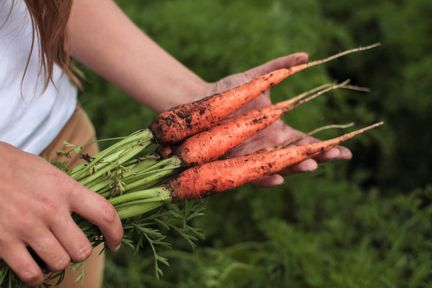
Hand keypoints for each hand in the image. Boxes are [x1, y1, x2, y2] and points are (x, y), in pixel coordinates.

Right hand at [0, 142, 122, 285]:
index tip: (115, 242)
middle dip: (80, 252)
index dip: (116, 232)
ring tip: (52, 253)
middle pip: (81, 249)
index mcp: (65, 188)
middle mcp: (50, 209)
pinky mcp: (4, 242)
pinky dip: (36, 275)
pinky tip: (35, 265)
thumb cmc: (16, 167)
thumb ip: (70, 192)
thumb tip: (92, 212)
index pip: (104, 213)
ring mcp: (27, 227)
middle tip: (72, 246)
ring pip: (60, 263)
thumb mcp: (50, 172)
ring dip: (59, 262)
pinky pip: (31, 273)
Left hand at [206, 53, 351, 186]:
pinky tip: (278, 177)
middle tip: (337, 155)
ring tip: (311, 164)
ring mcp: (254, 157)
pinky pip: (252, 176)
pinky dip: (265, 179)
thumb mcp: (258, 78)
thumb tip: (306, 55)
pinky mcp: (236, 163)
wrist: (202, 102)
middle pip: (299, 158)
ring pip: (280, 168)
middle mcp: (270, 148)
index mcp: (279, 132)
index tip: (347, 150)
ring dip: (296, 168)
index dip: (327, 148)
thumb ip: (280, 66)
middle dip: (319, 158)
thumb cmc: (230, 91)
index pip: (308, 143)